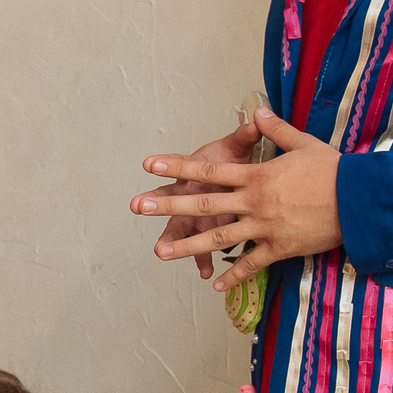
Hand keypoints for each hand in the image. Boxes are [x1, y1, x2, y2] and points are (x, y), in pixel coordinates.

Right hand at [131, 116, 264, 280]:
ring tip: (161, 250)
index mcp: (197, 170)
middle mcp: (192, 193)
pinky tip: (204, 273)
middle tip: (137, 205)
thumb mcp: (239, 148)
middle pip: (171, 198)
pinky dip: (203, 260)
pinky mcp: (209, 231)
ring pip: (182, 227)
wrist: (247, 182)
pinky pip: (204, 248)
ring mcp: (198, 214)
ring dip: (173, 239)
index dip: (166, 163)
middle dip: (154, 202)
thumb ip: (245, 136)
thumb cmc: (235, 162)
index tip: (149, 162)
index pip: (180, 164)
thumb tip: (254, 119)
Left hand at [134, 108, 341, 293]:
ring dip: (189, 247)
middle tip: (138, 206)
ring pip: (219, 238)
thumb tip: (258, 110)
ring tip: (161, 252)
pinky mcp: (279, 248)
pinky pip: (251, 263)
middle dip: (169, 205)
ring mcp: (264, 227)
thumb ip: (276, 130)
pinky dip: (233, 274)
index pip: (208, 171)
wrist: (361, 201)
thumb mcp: (304, 144)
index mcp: (257, 176)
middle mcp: (254, 202)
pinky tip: (214, 283)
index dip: (177, 167)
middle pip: (204, 204)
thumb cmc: (334, 170)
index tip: (150, 164)